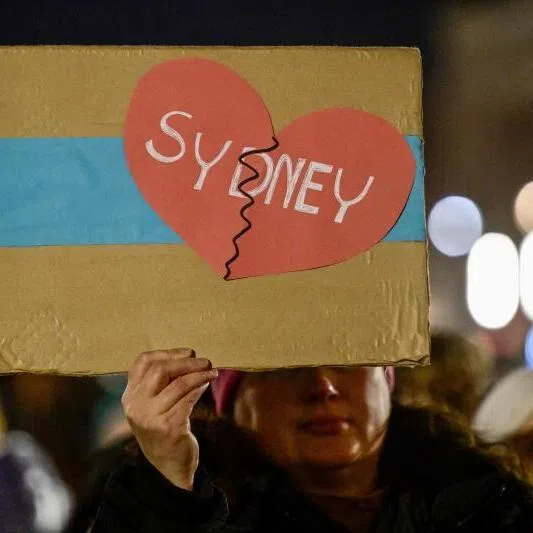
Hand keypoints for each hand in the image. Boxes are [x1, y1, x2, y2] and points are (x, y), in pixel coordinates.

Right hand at [122, 349, 217, 489]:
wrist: (168, 466)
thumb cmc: (165, 428)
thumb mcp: (155, 404)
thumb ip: (164, 383)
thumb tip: (190, 357)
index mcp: (130, 396)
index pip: (143, 362)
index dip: (168, 352)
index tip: (188, 352)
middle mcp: (136, 406)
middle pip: (160, 370)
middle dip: (186, 362)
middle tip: (204, 361)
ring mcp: (150, 417)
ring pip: (178, 384)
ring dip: (198, 374)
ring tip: (211, 371)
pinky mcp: (168, 427)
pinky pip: (188, 399)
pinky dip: (200, 387)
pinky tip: (207, 384)